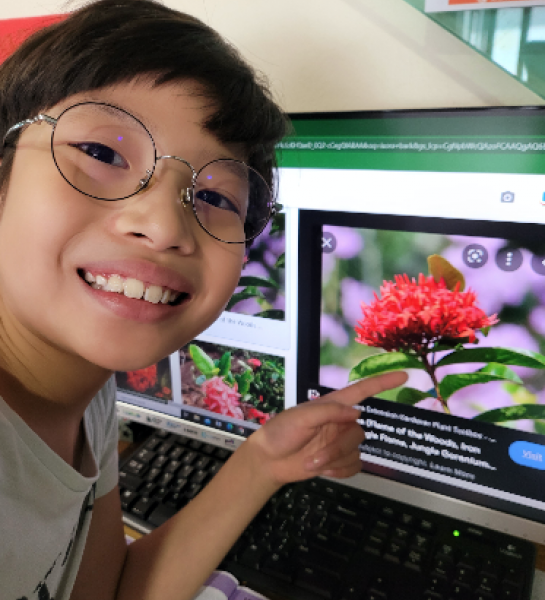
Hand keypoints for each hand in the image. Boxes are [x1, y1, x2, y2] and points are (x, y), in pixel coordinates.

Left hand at [247, 371, 407, 486]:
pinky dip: (340, 471)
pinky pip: (355, 466)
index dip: (383, 382)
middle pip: (359, 432)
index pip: (362, 391)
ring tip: (313, 463)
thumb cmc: (281, 433)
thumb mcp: (301, 417)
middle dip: (337, 448)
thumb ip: (329, 411)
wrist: (269, 461)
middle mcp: (340, 422)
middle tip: (315, 458)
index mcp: (332, 405)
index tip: (404, 375)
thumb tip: (356, 412)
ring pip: (356, 451)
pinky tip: (324, 470)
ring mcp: (340, 442)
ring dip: (335, 461)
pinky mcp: (339, 460)